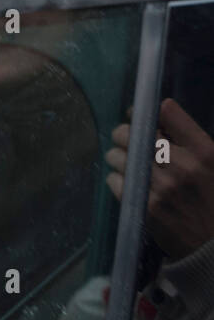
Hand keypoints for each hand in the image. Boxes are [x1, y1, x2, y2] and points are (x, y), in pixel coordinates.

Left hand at [107, 98, 213, 259]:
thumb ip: (193, 143)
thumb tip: (162, 115)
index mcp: (205, 153)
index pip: (166, 114)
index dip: (147, 112)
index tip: (139, 116)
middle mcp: (182, 166)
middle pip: (134, 133)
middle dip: (125, 133)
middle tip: (127, 140)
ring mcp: (162, 187)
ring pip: (119, 155)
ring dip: (119, 156)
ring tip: (126, 162)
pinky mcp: (146, 207)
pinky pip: (115, 179)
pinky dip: (117, 178)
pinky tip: (128, 182)